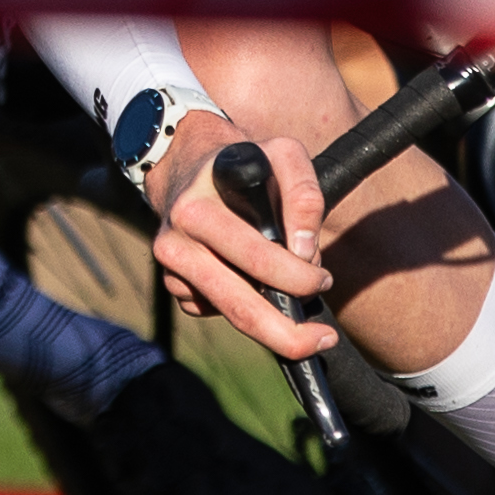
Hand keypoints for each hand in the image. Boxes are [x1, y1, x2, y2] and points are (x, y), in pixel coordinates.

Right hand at [149, 118, 338, 359]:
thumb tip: (304, 251)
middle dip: (285, 332)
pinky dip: (244, 309)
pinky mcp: (173, 285)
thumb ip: (303, 193)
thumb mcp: (282, 154)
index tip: (323, 279)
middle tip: (323, 340)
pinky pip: (214, 311)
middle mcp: (176, 242)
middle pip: (237, 304)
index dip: (295, 277)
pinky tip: (256, 287)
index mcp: (197, 208)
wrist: (188, 167)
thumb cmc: (244, 163)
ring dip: (272, 328)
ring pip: (227, 315)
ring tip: (305, 331)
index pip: (254, 256)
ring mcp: (170, 268)